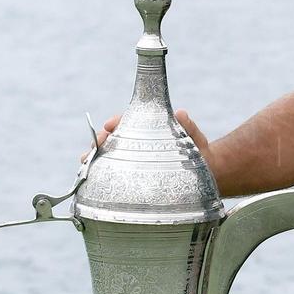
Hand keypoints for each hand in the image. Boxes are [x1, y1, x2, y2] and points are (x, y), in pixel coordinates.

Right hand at [81, 111, 212, 166]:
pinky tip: (92, 179)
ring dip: (95, 158)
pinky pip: (113, 175)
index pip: (127, 122)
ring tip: (87, 161)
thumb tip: (180, 114)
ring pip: (109, 156)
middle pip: (112, 139)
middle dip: (99, 140)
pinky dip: (101, 175)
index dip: (116, 122)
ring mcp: (134, 161)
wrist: (206, 173)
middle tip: (94, 145)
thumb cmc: (198, 152)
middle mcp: (137, 143)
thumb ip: (188, 127)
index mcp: (147, 129)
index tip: (109, 125)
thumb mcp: (194, 138)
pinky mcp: (132, 178)